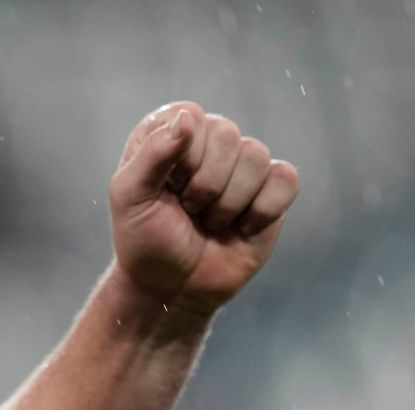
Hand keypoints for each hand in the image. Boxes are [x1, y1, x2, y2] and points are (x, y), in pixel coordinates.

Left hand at [108, 102, 299, 315]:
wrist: (173, 288)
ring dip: (228, 203)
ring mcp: (242, 165)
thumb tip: (189, 117)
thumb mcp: (129, 198)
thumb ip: (151, 154)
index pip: (190, 116)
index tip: (167, 187)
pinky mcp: (272, 190)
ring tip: (210, 221)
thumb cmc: (145, 240)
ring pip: (255, 156)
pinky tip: (241, 228)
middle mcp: (208, 141)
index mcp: (168, 132)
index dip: (182, 157)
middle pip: (226, 133)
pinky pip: (285, 179)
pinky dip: (261, 212)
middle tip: (188, 210)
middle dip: (204, 185)